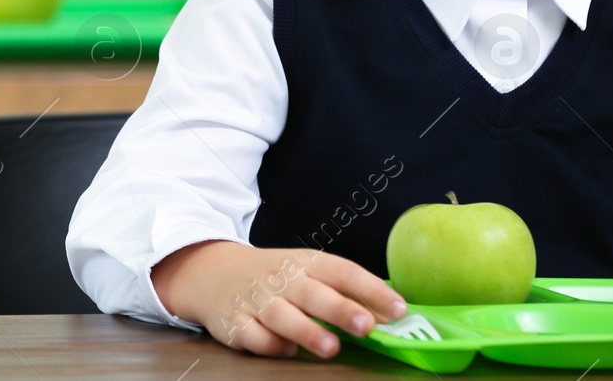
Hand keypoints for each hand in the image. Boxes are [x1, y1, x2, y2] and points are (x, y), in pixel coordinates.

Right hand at [151, 240, 405, 357]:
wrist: (213, 272)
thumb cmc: (275, 276)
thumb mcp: (308, 273)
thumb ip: (347, 293)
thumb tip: (393, 315)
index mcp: (306, 264)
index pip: (343, 271)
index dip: (371, 289)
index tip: (399, 309)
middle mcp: (283, 280)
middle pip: (314, 293)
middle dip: (339, 309)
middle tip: (365, 325)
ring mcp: (257, 301)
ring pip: (282, 316)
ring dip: (306, 330)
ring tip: (330, 347)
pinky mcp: (235, 322)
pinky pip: (254, 336)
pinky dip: (269, 343)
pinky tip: (285, 348)